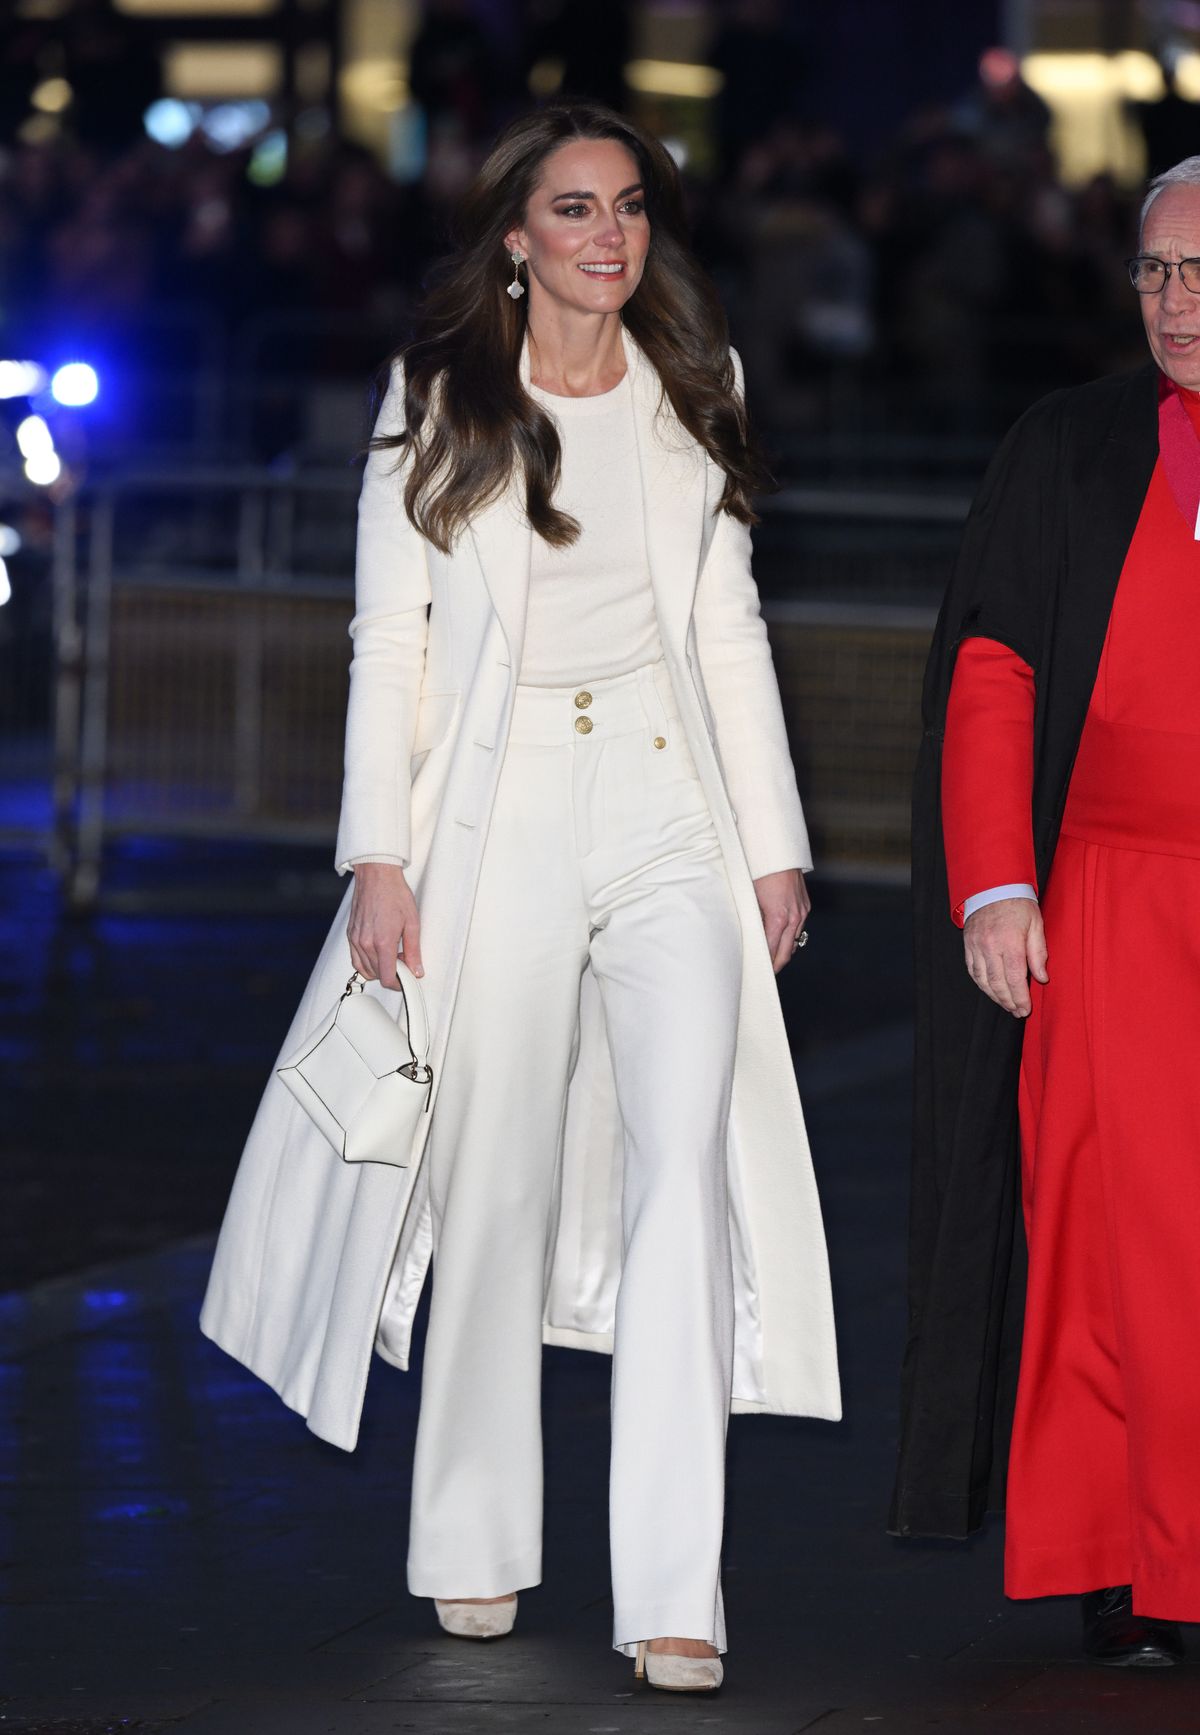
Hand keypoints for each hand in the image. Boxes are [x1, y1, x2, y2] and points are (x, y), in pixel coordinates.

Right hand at [347, 862, 422, 987]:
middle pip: (377, 975)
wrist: (376, 876)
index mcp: (382, 942)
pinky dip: (367, 962)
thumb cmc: (394, 894)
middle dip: (392, 973)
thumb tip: (417, 970)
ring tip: (392, 954)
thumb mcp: (412, 923)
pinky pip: (356, 959)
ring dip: (379, 969)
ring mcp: (355, 940)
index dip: (398, 984)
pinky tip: (378, 952)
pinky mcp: (350, 935)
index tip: (405, 980)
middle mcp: (366, 943)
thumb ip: (414, 951)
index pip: (387, 978)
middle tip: (403, 960)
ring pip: (365, 969)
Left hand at [753, 867, 810, 973]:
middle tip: (766, 974)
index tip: (758, 972)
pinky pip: (799, 928)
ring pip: (794, 941)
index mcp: (778, 918)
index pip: (772, 951)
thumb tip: (750, 938)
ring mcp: (802, 911)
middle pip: (786, 952)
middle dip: (776, 964)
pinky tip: (781, 939)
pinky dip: (790, 936)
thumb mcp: (750, 898)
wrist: (778, 851)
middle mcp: (794, 917)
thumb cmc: (759, 872)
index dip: (765, 964)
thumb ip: (752, 920)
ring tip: (771, 959)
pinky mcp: (805, 905)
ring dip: (783, 951)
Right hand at [963, 897, 1046, 1017]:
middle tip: (1018, 1012)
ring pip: (983, 980)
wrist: (993, 887)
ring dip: (995, 996)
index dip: (1020, 998)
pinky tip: (991, 990)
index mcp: (1010, 942)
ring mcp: (976, 946)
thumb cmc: (1018, 905)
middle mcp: (990, 946)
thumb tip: (1041, 978)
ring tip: (1006, 1005)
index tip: (1026, 1009)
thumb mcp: (1036, 925)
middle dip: (1008, 1002)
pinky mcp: (968, 946)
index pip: (1015, 979)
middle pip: (998, 983)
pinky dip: (982, 984)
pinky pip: (973, 971)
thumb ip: (1038, 953)